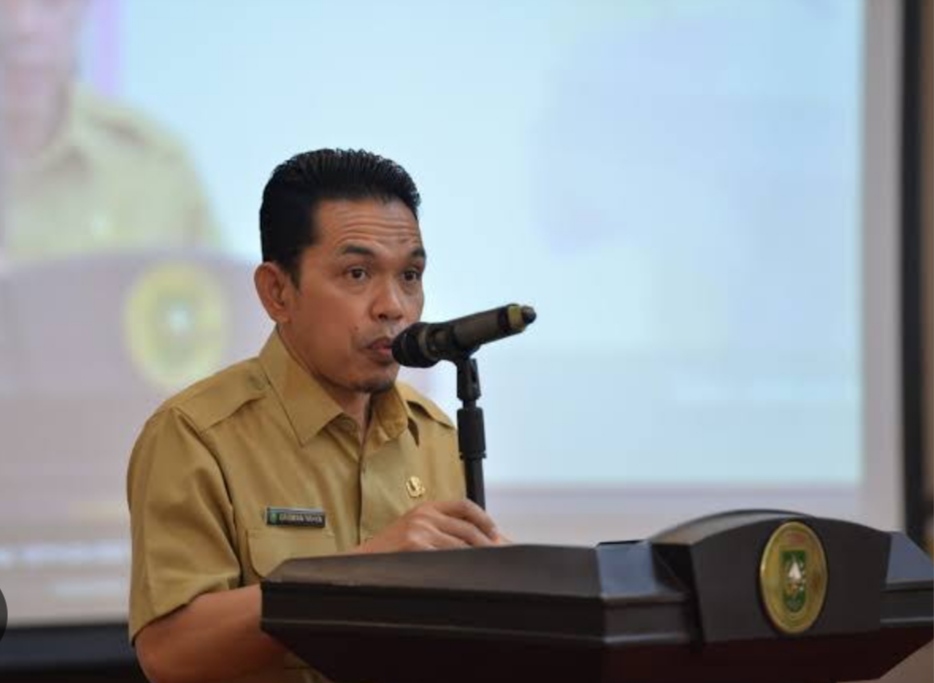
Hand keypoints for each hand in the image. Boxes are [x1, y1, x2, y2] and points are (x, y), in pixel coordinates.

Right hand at [355, 499, 507, 553]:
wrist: (361, 564)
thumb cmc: (388, 552)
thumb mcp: (412, 529)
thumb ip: (439, 528)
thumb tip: (474, 540)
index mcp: (425, 508)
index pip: (464, 506)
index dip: (484, 519)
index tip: (495, 533)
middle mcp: (424, 515)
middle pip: (468, 528)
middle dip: (487, 543)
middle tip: (499, 555)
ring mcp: (420, 531)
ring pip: (462, 545)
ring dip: (478, 557)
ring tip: (487, 567)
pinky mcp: (416, 547)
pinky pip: (449, 558)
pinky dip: (462, 566)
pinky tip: (467, 573)